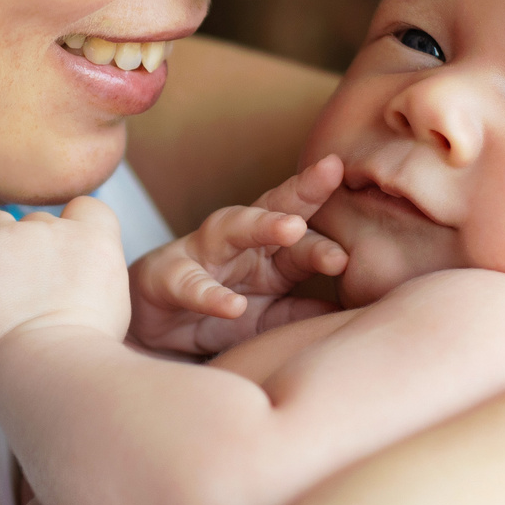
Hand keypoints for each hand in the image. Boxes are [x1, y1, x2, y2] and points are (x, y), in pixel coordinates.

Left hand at [0, 197, 132, 359]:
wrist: (51, 365)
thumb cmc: (85, 354)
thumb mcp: (113, 304)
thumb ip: (92, 274)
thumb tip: (73, 278)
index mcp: (93, 236)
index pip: (84, 208)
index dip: (73, 229)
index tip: (64, 260)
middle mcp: (50, 227)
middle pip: (36, 223)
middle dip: (30, 251)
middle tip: (29, 299)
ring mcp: (6, 238)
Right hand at [128, 155, 349, 355]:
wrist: (153, 328)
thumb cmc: (218, 311)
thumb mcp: (267, 316)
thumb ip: (302, 311)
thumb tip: (351, 313)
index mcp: (269, 250)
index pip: (303, 223)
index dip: (325, 205)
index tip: (352, 181)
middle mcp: (238, 242)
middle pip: (272, 208)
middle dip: (301, 191)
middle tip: (329, 176)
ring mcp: (202, 255)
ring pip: (232, 229)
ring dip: (262, 225)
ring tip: (293, 228)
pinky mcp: (167, 279)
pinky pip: (192, 285)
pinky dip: (212, 296)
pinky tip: (234, 306)